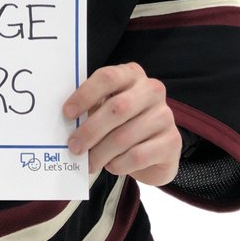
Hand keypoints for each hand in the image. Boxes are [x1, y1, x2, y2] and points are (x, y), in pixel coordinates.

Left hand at [62, 62, 180, 185]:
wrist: (154, 151)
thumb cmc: (122, 124)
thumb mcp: (105, 109)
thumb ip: (90, 109)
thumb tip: (66, 122)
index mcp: (131, 75)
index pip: (107, 78)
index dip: (85, 95)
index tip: (67, 113)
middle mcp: (152, 90)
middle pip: (116, 108)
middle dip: (90, 130)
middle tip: (74, 147)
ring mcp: (165, 115)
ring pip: (125, 136)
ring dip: (101, 153)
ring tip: (89, 163)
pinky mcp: (172, 142)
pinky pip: (138, 155)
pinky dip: (119, 164)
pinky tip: (112, 165)